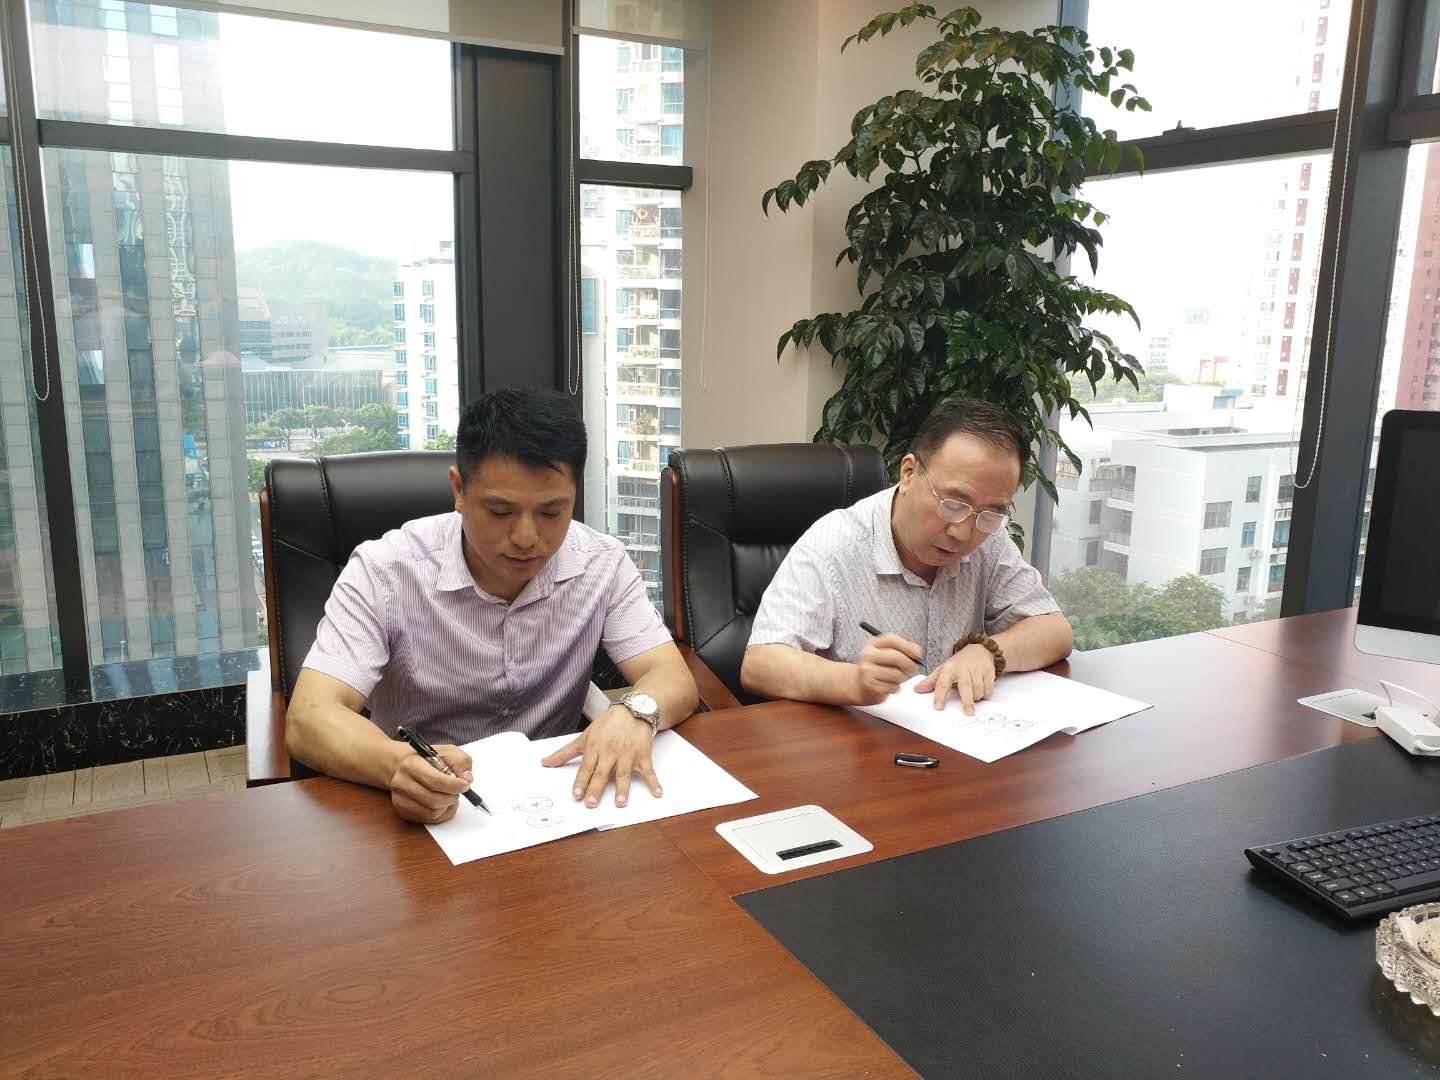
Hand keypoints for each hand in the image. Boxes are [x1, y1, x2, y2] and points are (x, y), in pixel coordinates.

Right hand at [387, 743, 472, 823]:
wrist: (401, 766)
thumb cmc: (425, 759)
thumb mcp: (446, 751)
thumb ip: (460, 761)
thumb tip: (467, 778)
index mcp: (412, 764)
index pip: (435, 781)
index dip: (454, 785)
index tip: (464, 785)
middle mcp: (402, 783)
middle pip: (433, 800)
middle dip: (452, 797)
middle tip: (458, 791)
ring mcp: (400, 799)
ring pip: (432, 813)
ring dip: (447, 806)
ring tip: (449, 795)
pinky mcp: (403, 812)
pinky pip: (428, 820)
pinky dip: (441, 813)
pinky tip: (442, 803)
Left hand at [541, 704, 660, 808]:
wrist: (634, 710)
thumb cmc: (608, 724)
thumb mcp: (585, 736)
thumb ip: (565, 752)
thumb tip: (545, 763)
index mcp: (595, 747)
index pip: (586, 767)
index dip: (581, 781)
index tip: (576, 795)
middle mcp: (611, 752)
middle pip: (602, 773)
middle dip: (597, 788)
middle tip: (592, 803)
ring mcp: (628, 754)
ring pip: (623, 773)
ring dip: (622, 788)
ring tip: (619, 802)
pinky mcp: (643, 755)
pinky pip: (649, 771)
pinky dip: (654, 782)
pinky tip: (657, 793)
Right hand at [852, 633, 922, 704]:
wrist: (860, 683)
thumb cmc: (879, 666)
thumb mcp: (888, 653)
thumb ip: (903, 648)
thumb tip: (917, 652)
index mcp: (873, 644)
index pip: (891, 640)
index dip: (908, 646)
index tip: (917, 654)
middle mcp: (867, 655)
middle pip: (896, 657)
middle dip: (910, 664)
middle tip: (914, 669)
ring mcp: (867, 670)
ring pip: (897, 674)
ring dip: (902, 678)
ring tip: (897, 677)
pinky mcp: (869, 685)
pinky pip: (892, 686)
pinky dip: (895, 687)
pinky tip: (890, 685)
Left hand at [915, 644, 995, 714]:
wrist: (979, 650)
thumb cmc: (959, 663)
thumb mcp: (943, 669)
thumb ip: (930, 681)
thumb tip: (916, 690)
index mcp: (949, 669)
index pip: (942, 683)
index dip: (940, 696)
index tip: (938, 708)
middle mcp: (963, 668)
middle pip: (965, 687)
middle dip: (967, 701)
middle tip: (968, 713)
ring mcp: (977, 669)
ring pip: (978, 691)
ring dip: (976, 697)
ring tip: (973, 693)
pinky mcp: (989, 671)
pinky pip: (988, 689)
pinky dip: (986, 693)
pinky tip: (982, 689)